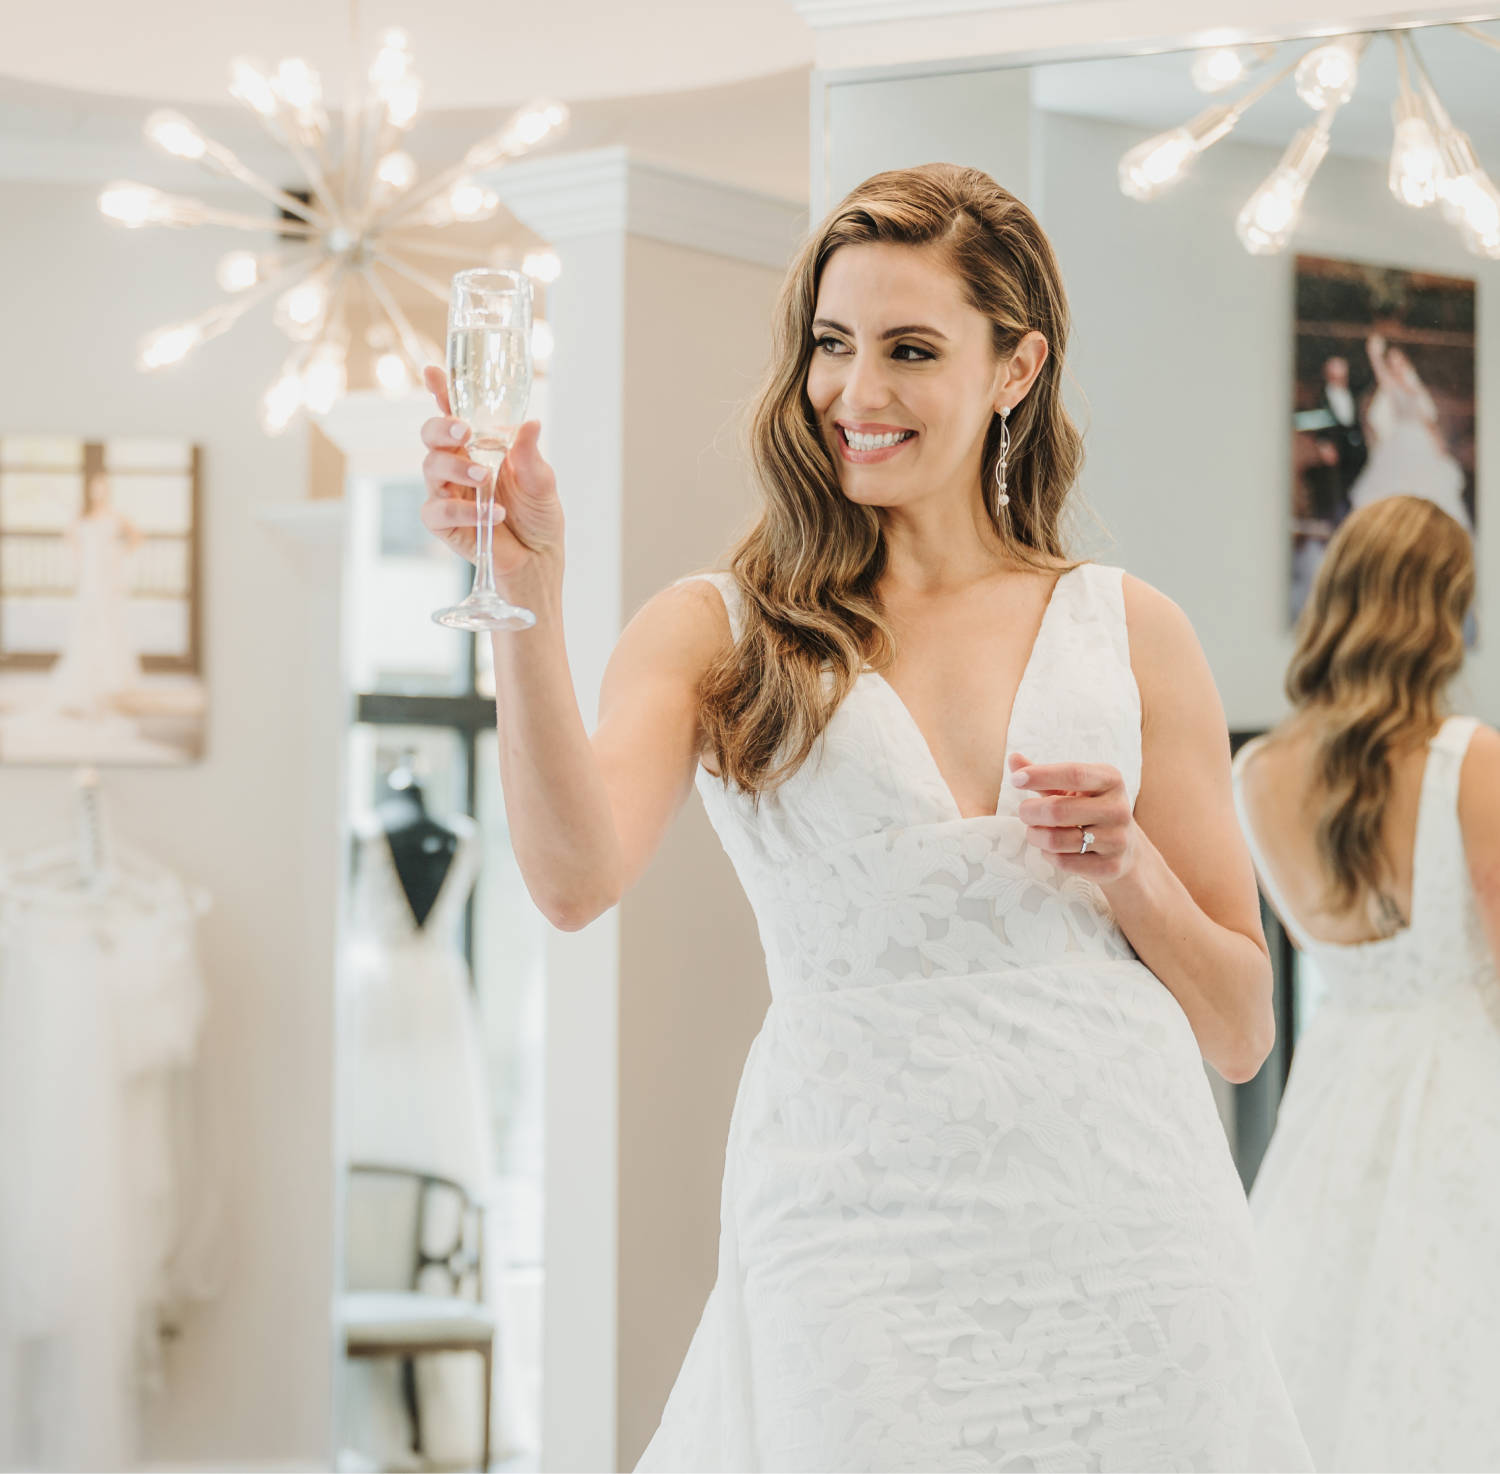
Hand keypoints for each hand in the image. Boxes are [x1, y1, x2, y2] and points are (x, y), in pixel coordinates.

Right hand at [418, 365, 563, 577]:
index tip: (432, 373)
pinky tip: (491, 515)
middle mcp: (460, 465)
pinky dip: (463, 510)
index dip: (441, 391)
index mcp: (481, 447)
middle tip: (463, 432)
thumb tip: (531, 423)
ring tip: (484, 478)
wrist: (539, 561)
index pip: (456, 413)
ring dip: (456, 467)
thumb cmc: (539, 518)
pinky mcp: (444, 524)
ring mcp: (448, 493)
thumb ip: (531, 455)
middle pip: (432, 435)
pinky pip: (437, 510)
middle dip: (441, 427)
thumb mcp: (542, 483)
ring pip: (430, 466)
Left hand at [1009, 751, 1136, 880]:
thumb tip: (1013, 758)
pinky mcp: (1110, 866)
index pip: (1074, 774)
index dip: (1041, 775)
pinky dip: (1048, 855)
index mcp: (1110, 780)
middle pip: (1058, 810)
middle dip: (1030, 811)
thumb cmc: (1089, 809)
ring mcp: (1117, 839)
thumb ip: (1043, 775)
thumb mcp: (1072, 788)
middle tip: (1024, 812)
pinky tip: (1050, 849)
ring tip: (1034, 831)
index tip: (1016, 779)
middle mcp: (1118, 808)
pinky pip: (1063, 862)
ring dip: (1035, 835)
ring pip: (1056, 840)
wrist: (1125, 848)